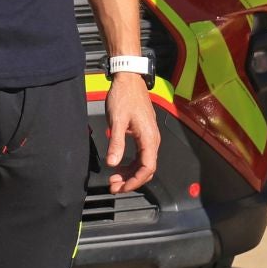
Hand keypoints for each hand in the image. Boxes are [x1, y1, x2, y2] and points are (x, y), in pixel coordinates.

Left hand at [105, 73, 159, 192]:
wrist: (129, 79)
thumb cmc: (124, 96)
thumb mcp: (117, 120)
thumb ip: (116, 143)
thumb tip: (113, 163)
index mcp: (149, 137)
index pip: (147, 168)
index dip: (135, 181)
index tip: (121, 188)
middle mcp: (153, 139)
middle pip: (147, 169)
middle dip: (131, 181)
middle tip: (114, 186)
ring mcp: (149, 137)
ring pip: (144, 163)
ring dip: (130, 174)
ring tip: (114, 179)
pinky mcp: (144, 134)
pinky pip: (141, 155)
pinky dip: (131, 164)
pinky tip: (119, 166)